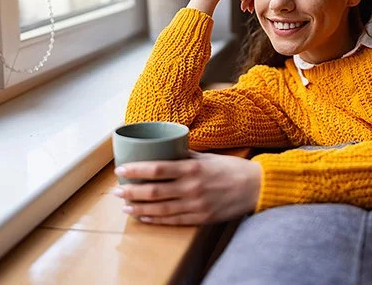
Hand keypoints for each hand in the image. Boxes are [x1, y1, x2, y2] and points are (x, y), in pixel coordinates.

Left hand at [113, 151, 261, 224]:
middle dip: (131, 191)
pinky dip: (155, 219)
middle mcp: (191, 187)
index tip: (121, 169)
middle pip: (153, 191)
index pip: (157, 168)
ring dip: (139, 208)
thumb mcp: (206, 157)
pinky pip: (172, 221)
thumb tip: (163, 151)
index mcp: (191, 168)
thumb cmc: (230, 169)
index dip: (136, 170)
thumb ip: (184, 156)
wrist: (255, 187)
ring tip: (125, 206)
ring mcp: (195, 205)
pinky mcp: (200, 218)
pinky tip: (143, 217)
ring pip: (160, 209)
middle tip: (117, 190)